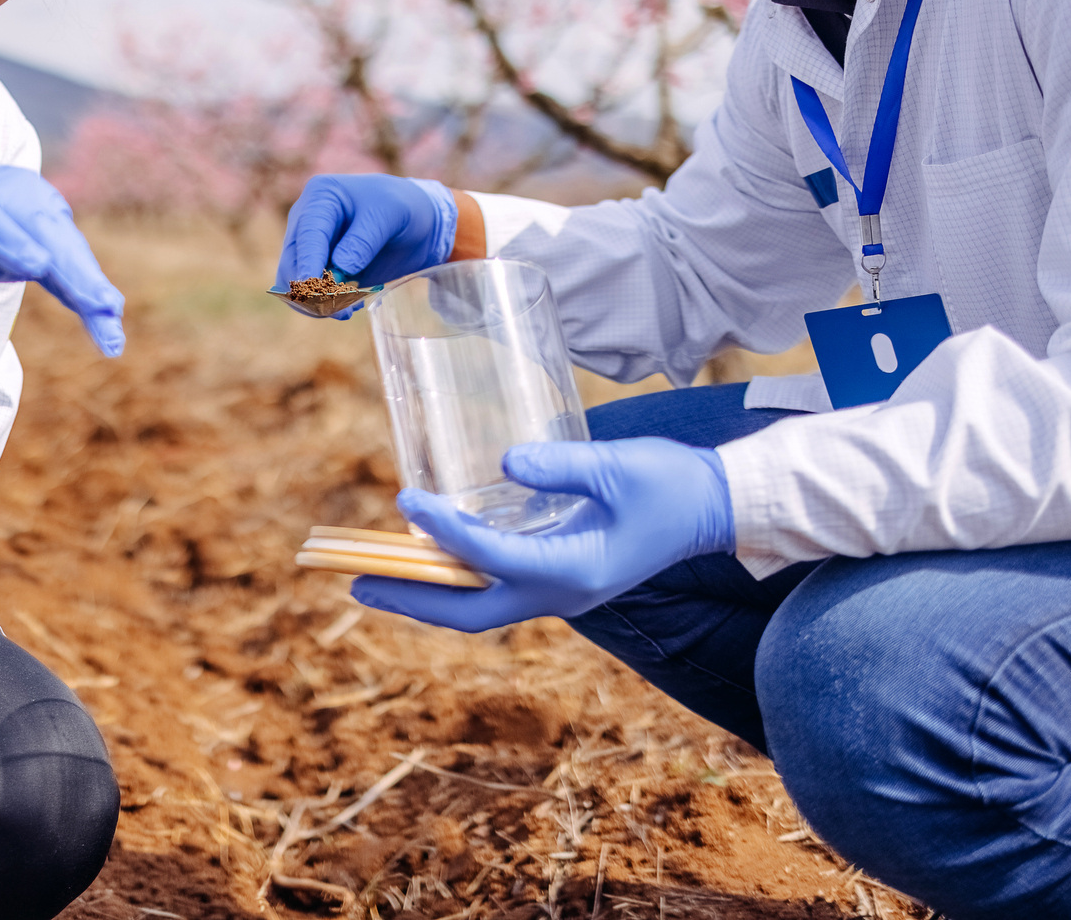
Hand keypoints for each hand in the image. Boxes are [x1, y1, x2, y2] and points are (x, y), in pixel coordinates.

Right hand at [275, 175, 458, 311]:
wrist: (414, 221)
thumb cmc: (400, 207)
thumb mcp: (390, 215)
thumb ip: (365, 239)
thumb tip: (340, 267)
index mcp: (320, 197)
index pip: (308, 234)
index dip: (308, 261)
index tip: (312, 285)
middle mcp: (306, 222)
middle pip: (292, 262)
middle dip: (310, 289)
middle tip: (338, 307)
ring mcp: (309, 247)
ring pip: (296, 284)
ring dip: (316, 302)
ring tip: (347, 310)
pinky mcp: (319, 270)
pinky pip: (311, 295)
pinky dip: (325, 306)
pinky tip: (349, 307)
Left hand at [352, 438, 735, 632]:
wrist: (716, 508)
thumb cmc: (671, 484)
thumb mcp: (618, 467)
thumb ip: (562, 464)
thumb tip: (506, 459)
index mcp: (572, 572)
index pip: (487, 557)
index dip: (442, 530)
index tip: (406, 500)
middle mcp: (560, 592)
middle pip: (467, 612)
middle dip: (409, 598)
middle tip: (354, 580)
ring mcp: (561, 590)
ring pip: (478, 606)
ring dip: (426, 594)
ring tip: (373, 574)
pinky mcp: (563, 577)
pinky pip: (495, 589)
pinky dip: (456, 579)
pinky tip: (431, 557)